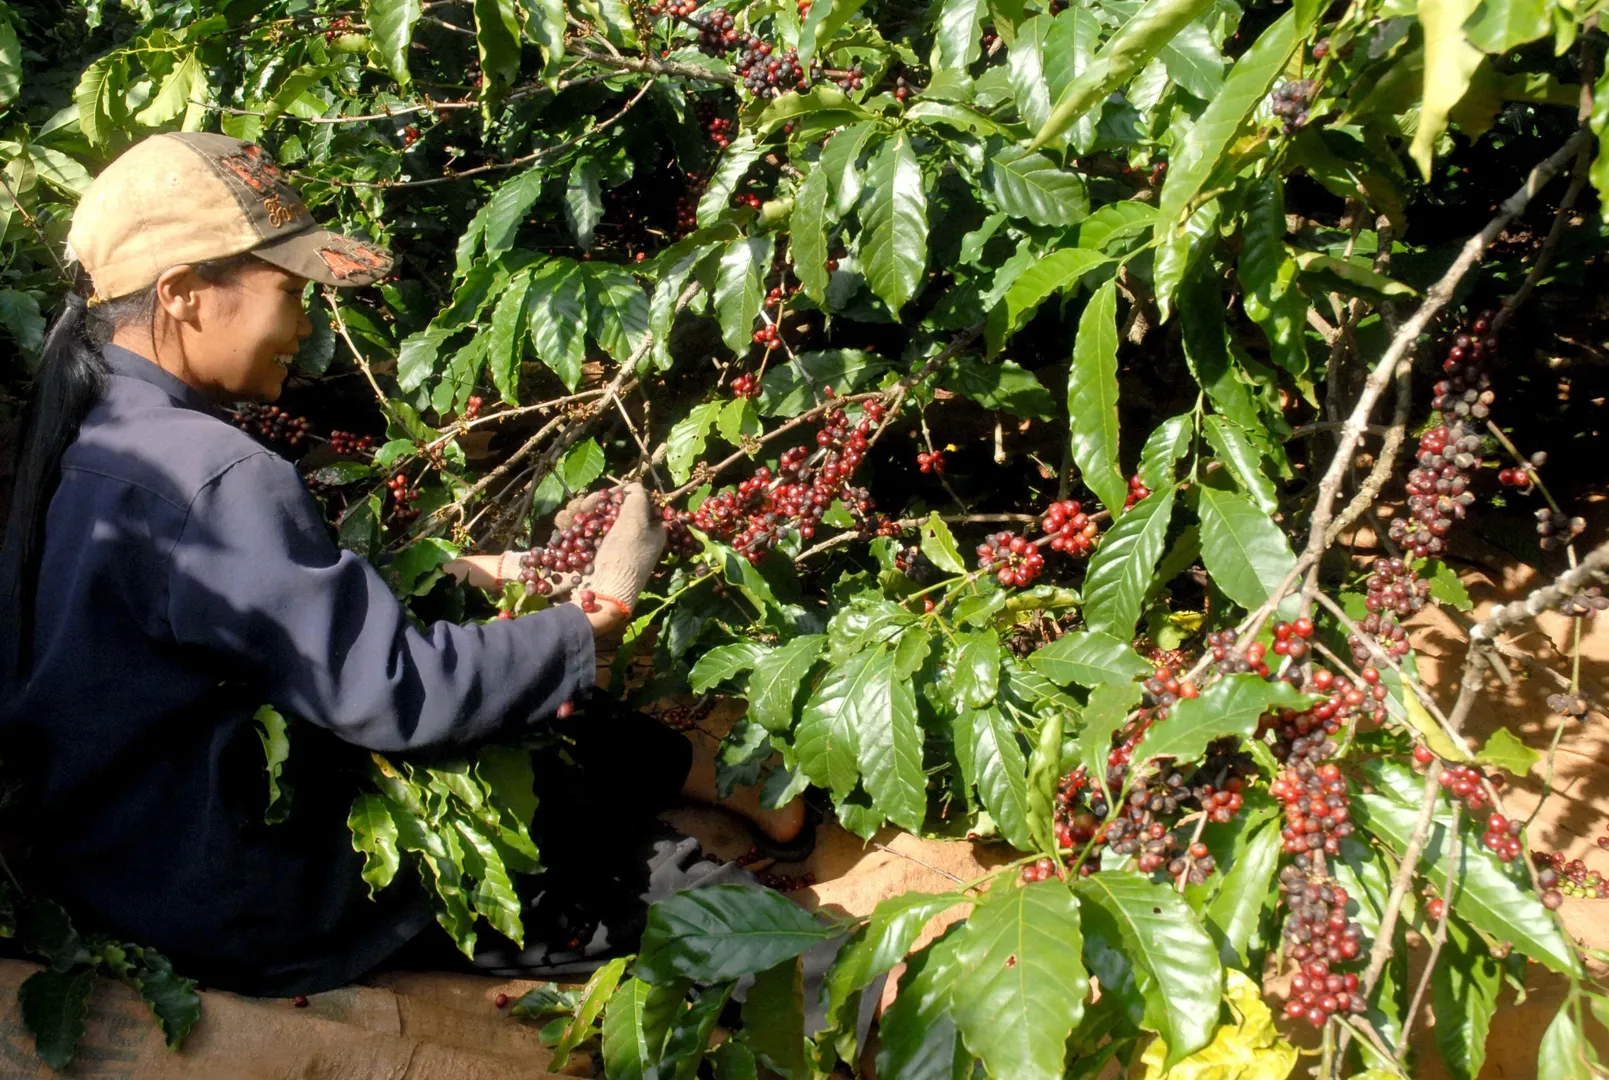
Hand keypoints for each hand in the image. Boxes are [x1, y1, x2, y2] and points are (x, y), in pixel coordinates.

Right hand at [566, 482, 665, 619]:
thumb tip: (634, 485)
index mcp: (649, 529)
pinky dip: (569, 527)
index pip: (632, 500)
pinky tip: (562, 526)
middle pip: (608, 508)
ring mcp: (609, 546)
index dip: (615, 496)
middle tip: (582, 508)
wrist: (602, 595)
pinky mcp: (590, 555)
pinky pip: (579, 533)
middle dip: (591, 504)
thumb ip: (637, 498)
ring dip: (576, 513)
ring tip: (567, 518)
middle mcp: (631, 535)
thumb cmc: (623, 558)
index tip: (602, 498)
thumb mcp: (636, 523)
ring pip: (590, 518)